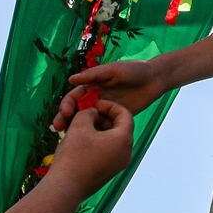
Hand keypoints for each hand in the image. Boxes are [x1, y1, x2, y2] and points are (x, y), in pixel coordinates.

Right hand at [47, 100, 133, 197]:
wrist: (65, 188)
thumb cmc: (74, 155)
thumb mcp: (79, 125)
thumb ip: (88, 112)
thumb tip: (92, 113)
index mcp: (124, 139)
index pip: (125, 114)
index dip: (110, 106)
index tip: (94, 104)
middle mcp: (126, 153)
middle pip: (119, 127)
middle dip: (102, 118)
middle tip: (86, 115)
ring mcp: (118, 165)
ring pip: (112, 140)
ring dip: (98, 130)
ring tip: (80, 127)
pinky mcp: (109, 173)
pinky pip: (107, 152)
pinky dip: (97, 143)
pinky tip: (79, 142)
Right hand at [52, 58, 168, 130]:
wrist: (155, 78)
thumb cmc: (134, 70)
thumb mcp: (113, 70)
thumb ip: (94, 75)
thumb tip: (71, 79)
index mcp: (93, 86)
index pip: (75, 96)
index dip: (67, 103)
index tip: (64, 112)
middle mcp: (96, 99)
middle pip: (77, 111)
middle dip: (66, 118)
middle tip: (58, 128)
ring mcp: (106, 111)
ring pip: (87, 122)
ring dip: (76, 129)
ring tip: (67, 138)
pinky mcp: (115, 121)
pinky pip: (102, 129)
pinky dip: (94, 135)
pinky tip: (88, 142)